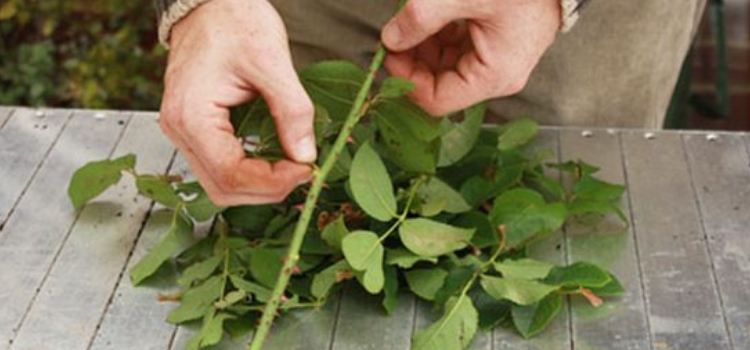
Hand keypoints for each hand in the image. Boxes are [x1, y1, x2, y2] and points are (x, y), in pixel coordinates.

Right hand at [159, 0, 315, 205]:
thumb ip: (292, 111)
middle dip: (267, 189)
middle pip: (223, 188)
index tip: (307, 169)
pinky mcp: (194, 129)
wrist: (211, 2)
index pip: (231, 174)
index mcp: (191, 116)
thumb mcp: (272, 62)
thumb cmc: (235, 22)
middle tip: (303, 172)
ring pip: (220, 184)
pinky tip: (275, 159)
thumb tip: (306, 156)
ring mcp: (183, 132)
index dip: (273, 182)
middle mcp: (179, 130)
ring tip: (292, 167)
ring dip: (258, 185)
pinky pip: (219, 167)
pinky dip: (249, 172)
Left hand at [381, 0, 560, 115]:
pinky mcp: (494, 45)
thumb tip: (391, 39)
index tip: (388, 54)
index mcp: (493, 76)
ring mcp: (496, 62)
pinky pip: (457, 50)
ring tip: (411, 19)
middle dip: (412, 61)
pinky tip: (431, 15)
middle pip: (439, 84)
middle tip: (394, 34)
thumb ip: (422, 18)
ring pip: (445, 66)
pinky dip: (438, 35)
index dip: (406, 80)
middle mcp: (496, 77)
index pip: (436, 100)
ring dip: (423, 46)